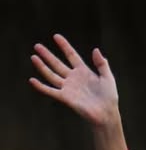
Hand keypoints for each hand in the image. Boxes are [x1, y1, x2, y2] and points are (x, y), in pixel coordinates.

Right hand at [29, 34, 126, 149]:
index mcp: (84, 71)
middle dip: (48, 55)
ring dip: (42, 67)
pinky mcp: (65, 97)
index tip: (56, 36)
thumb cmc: (109, 96)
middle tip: (37, 46)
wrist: (106, 113)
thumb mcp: (108, 78)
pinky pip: (50, 91)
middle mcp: (74, 78)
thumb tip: (96, 49)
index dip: (64, 46)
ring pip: (51, 75)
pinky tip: (32, 80)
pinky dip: (41, 87)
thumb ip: (101, 64)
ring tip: (33, 57)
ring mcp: (68, 87)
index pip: (71, 55)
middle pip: (58, 64)